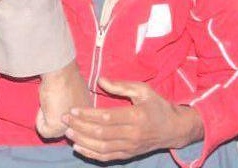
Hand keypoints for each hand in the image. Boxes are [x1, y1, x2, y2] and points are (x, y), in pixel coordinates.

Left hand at [62, 78, 202, 161]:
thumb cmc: (157, 106)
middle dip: (80, 126)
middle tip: (64, 119)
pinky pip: (107, 157)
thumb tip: (99, 80)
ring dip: (82, 141)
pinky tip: (78, 147)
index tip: (72, 109)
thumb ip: (121, 86)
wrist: (174, 129)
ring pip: (102, 147)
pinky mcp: (129, 155)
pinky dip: (90, 154)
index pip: (107, 117)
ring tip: (67, 132)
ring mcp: (131, 147)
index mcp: (136, 117)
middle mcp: (133, 135)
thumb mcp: (143, 90)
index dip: (87, 114)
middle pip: (101, 133)